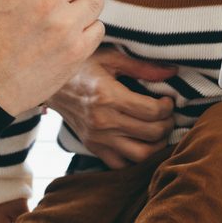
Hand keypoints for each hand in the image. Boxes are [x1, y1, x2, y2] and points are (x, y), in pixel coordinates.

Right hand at [48, 46, 176, 167]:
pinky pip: (121, 165)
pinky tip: (140, 143)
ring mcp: (98, 138)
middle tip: (167, 115)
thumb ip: (142, 67)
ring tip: (158, 131)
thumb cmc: (82, 66)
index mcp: (108, 96)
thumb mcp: (111, 57)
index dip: (167, 107)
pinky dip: (135, 159)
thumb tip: (172, 72)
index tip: (167, 100)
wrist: (50, 84)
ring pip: (140, 155)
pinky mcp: (93, 147)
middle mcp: (103, 121)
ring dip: (157, 145)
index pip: (152, 111)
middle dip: (167, 124)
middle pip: (151, 134)